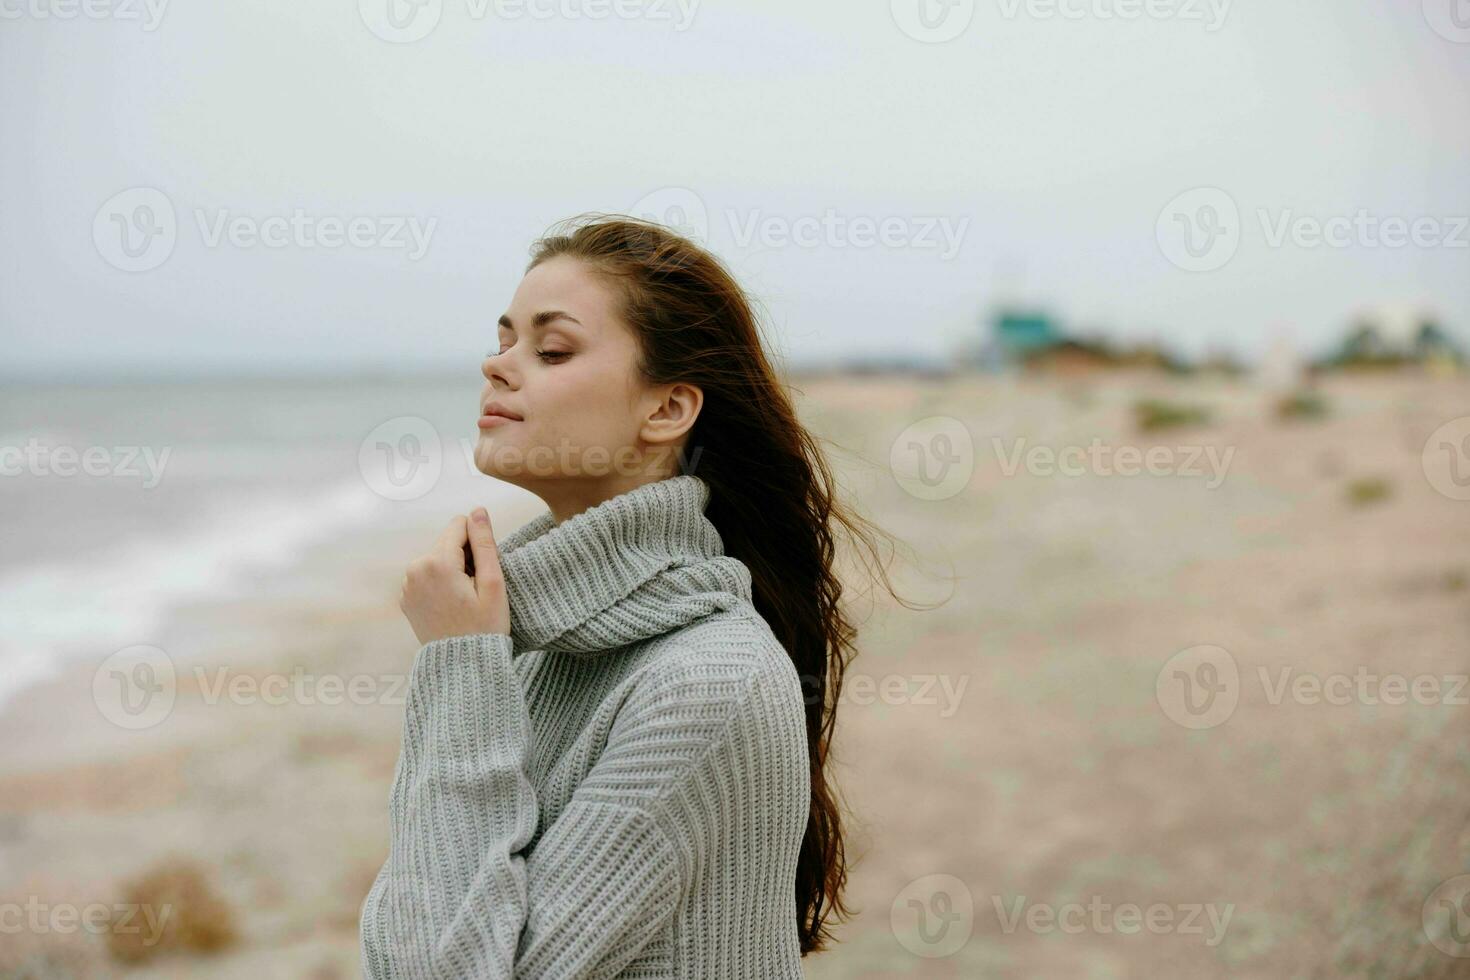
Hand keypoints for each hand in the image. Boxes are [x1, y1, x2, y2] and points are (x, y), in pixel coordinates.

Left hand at [398, 507, 511, 645]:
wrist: (461, 667)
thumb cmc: (484, 627)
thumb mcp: (493, 583)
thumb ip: (484, 543)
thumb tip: (478, 510)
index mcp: (437, 562)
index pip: (460, 525)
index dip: (478, 543)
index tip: (483, 571)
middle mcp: (415, 569)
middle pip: (447, 541)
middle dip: (464, 556)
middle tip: (476, 589)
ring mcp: (406, 584)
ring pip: (437, 557)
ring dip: (452, 569)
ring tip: (464, 599)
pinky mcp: (405, 597)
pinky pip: (427, 575)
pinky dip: (440, 583)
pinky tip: (451, 605)